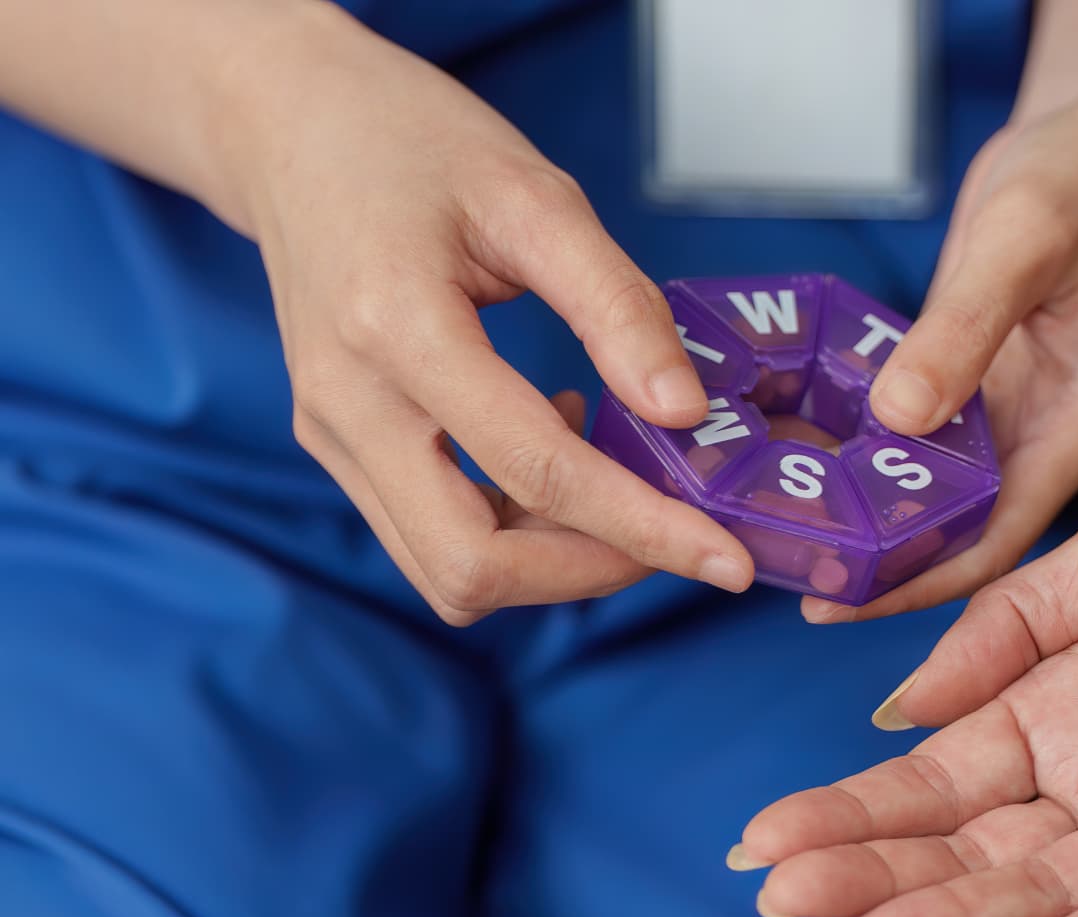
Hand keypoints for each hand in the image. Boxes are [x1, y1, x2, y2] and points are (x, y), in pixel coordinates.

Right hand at [232, 6, 751, 623]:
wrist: (290, 124)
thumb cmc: (413, 142)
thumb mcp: (536, 196)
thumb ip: (616, 306)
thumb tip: (686, 413)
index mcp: (396, 329)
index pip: (535, 472)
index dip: (643, 528)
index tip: (726, 560)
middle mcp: (348, 403)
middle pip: (473, 566)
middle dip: (591, 569)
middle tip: (676, 531)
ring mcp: (331, 433)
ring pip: (447, 572)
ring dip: (551, 559)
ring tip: (614, 477)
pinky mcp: (335, 444)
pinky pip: (427, 535)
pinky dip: (509, 528)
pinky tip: (551, 450)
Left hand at [799, 65, 1077, 623]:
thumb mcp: (1023, 240)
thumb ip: (963, 329)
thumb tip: (897, 421)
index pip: (999, 538)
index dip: (918, 583)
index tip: (833, 602)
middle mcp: (1048, 434)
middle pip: (959, 530)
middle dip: (875, 560)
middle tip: (774, 570)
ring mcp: (1013, 410)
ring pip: (931, 487)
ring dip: (861, 507)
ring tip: (767, 526)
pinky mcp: (978, 379)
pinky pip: (916, 433)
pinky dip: (862, 447)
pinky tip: (791, 452)